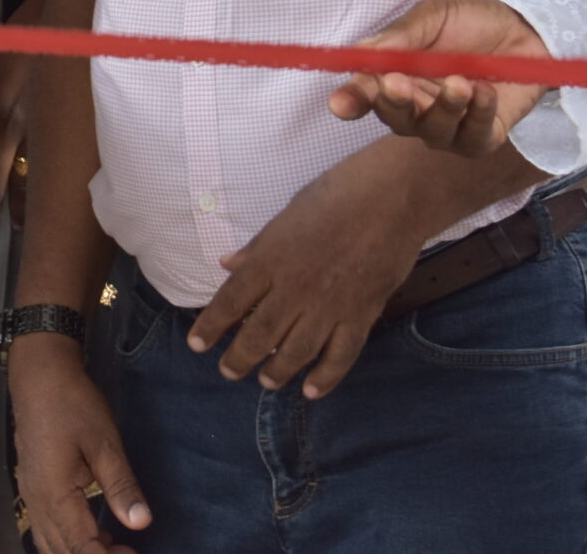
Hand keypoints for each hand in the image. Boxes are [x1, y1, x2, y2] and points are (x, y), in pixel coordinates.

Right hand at [7, 335, 151, 553]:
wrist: (39, 374)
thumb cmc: (71, 403)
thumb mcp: (104, 443)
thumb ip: (121, 486)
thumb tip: (141, 522)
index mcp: (54, 495)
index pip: (81, 548)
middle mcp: (37, 502)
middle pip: (63, 552)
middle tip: (130, 552)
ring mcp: (30, 494)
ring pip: (50, 543)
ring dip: (80, 551)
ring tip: (116, 547)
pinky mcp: (32, 485)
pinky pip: (46, 528)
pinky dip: (69, 539)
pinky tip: (94, 531)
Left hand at [187, 160, 419, 398]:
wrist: (390, 200)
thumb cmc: (335, 196)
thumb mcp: (285, 216)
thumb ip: (257, 248)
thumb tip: (227, 264)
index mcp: (271, 261)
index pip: (231, 301)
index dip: (210, 326)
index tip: (196, 345)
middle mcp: (295, 290)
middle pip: (259, 334)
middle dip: (239, 358)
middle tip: (229, 372)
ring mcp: (328, 307)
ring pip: (296, 351)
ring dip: (277, 371)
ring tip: (266, 381)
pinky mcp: (360, 316)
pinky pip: (340, 355)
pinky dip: (326, 377)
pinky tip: (312, 390)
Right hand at [326, 0, 550, 154]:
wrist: (527, 31)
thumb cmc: (472, 23)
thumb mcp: (434, 17)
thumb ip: (402, 36)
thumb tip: (362, 52)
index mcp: (396, 76)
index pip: (365, 95)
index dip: (351, 101)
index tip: (340, 104)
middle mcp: (417, 108)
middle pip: (396, 119)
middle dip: (394, 104)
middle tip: (398, 82)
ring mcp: (449, 128)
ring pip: (434, 132)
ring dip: (444, 108)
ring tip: (460, 82)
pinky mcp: (482, 138)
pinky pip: (473, 138)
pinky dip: (478, 114)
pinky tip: (485, 90)